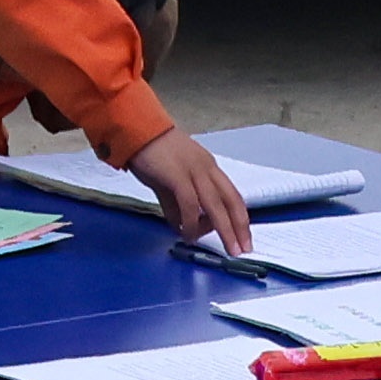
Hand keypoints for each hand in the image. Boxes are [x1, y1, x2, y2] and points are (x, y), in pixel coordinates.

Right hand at [122, 126, 261, 260]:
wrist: (136, 130)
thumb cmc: (152, 153)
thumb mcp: (170, 181)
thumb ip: (177, 204)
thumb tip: (182, 226)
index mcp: (208, 167)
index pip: (231, 195)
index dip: (240, 217)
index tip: (244, 236)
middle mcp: (206, 168)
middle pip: (230, 200)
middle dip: (239, 227)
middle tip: (243, 249)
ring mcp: (193, 170)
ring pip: (216, 204)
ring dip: (224, 230)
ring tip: (227, 248)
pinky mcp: (177, 175)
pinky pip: (190, 204)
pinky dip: (191, 222)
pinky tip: (189, 234)